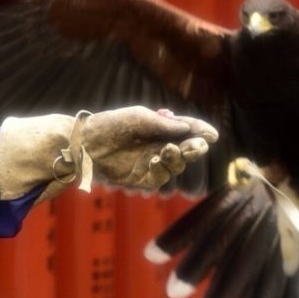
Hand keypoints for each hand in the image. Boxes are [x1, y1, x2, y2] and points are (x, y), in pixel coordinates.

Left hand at [81, 106, 217, 189]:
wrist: (85, 142)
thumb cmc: (112, 124)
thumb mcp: (141, 118)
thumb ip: (166, 125)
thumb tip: (191, 130)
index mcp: (160, 128)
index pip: (186, 130)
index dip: (200, 132)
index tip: (213, 134)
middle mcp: (159, 146)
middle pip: (185, 149)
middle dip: (194, 148)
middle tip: (199, 146)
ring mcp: (151, 163)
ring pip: (176, 165)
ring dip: (178, 158)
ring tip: (171, 150)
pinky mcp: (141, 179)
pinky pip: (159, 177)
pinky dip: (161, 169)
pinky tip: (157, 160)